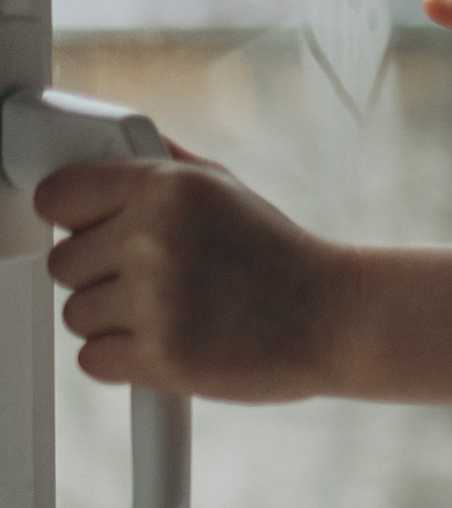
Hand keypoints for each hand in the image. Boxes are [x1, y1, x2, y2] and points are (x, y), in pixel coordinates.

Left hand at [41, 150, 345, 401]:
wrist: (339, 318)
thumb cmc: (280, 256)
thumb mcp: (227, 190)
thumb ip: (161, 168)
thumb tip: (107, 146)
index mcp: (167, 186)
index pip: (57, 195)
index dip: (73, 218)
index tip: (92, 232)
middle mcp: (154, 237)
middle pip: (63, 262)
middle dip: (101, 275)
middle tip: (159, 280)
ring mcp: (156, 299)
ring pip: (75, 315)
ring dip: (115, 321)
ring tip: (176, 312)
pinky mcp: (161, 356)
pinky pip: (92, 360)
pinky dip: (125, 361)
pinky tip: (175, 342)